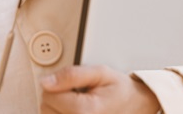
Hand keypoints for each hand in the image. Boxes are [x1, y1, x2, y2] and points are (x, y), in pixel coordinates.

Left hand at [39, 65, 159, 113]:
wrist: (137, 106)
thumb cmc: (120, 90)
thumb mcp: (100, 73)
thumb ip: (71, 75)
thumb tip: (46, 82)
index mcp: (86, 111)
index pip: (49, 95)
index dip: (58, 84)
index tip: (73, 83)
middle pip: (46, 109)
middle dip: (56, 97)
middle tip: (75, 93)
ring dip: (57, 108)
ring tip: (76, 103)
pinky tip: (72, 111)